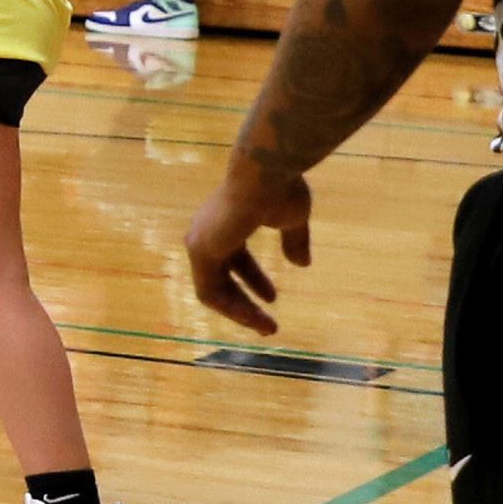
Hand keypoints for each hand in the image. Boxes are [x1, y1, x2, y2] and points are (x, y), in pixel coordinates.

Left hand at [185, 174, 313, 334]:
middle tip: (268, 325)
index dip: (254, 280)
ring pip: (213, 290)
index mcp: (226, 224)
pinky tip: (253, 318)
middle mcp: (208, 233)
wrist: (265, 174)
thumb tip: (301, 263)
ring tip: (267, 328)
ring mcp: (201, 242)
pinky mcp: (201, 251)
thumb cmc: (278, 190)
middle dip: (245, 303)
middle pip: (221, 278)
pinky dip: (231, 308)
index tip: (273, 298)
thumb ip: (293, 241)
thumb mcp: (292, 219)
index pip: (234, 260)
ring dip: (240, 312)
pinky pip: (210, 292)